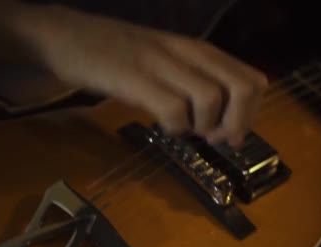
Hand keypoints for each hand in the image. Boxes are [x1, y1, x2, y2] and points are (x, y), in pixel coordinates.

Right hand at [21, 4, 268, 145]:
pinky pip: (173, 109)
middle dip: (239, 123)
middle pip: (244, 89)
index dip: (251, 113)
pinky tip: (163, 126)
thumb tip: (224, 124)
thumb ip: (199, 84)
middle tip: (216, 138)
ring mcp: (163, 64)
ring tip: (186, 129)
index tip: (230, 130)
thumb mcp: (171, 62)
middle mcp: (190, 53)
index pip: (255, 81)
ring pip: (211, 99)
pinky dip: (175, 128)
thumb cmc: (122, 54)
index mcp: (202, 51)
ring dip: (205, 126)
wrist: (66, 35)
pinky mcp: (135, 78)